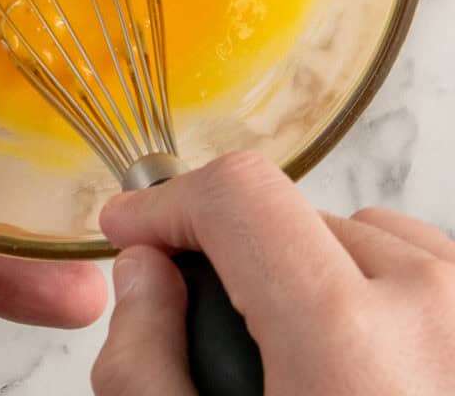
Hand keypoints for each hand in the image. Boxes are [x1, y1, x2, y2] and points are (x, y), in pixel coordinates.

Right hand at [93, 151, 454, 394]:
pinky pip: (419, 263)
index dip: (169, 204)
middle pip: (292, 218)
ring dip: (316, 279)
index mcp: (347, 343)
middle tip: (230, 341)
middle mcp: (431, 308)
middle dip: (243, 262)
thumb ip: (145, 367)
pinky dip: (379, 294)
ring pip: (359, 236)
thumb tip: (145, 270)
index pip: (238, 194)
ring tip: (314, 369)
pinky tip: (369, 367)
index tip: (138, 228)